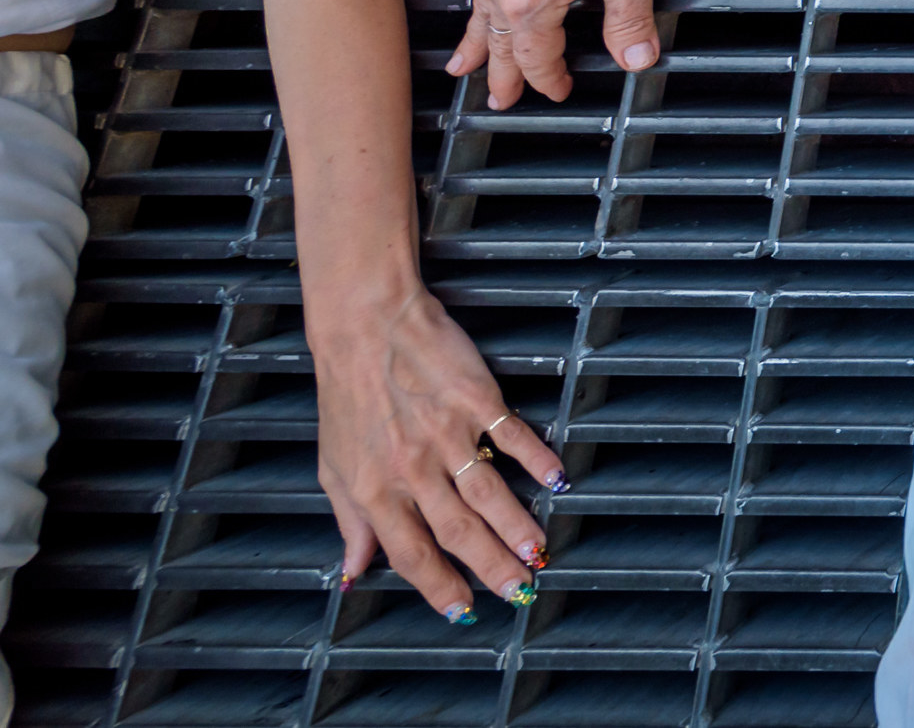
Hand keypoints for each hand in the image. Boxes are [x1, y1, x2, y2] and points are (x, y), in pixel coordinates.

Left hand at [313, 283, 563, 617]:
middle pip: (459, 532)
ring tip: (539, 551)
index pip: (410, 553)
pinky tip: (556, 477)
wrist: (365, 326)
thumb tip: (354, 569)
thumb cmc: (347, 395)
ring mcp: (446, 434)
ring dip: (517, 526)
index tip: (463, 610)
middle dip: (492, 567)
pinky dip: (536, 458)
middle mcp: (412, 469)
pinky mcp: (475, 399)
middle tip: (520, 591)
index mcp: (375, 490)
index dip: (439, 586)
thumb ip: (350, 522)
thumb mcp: (334, 466)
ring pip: (488, 493)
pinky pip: (511, 435)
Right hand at [453, 0, 663, 108]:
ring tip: (460, 64)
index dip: (548, 80)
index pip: (536, 58)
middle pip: (499, 43)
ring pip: (478, 10)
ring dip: (473, 40)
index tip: (559, 92)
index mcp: (532, 2)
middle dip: (499, 75)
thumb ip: (630, 25)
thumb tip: (636, 61)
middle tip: (496, 100)